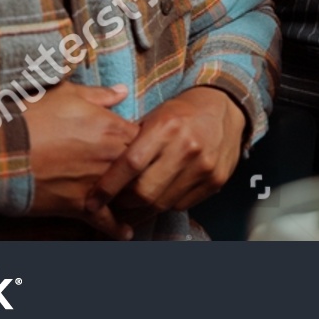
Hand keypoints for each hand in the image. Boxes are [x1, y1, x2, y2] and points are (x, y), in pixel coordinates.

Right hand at [23, 82, 139, 237]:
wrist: (2, 151)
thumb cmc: (32, 118)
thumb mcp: (67, 95)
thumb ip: (100, 95)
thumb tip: (123, 91)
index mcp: (113, 128)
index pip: (145, 136)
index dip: (145, 141)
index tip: (141, 144)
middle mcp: (112, 158)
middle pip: (142, 167)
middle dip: (144, 170)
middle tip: (144, 173)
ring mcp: (99, 184)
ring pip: (128, 194)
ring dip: (134, 197)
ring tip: (139, 202)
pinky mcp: (80, 207)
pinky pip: (105, 222)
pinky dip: (116, 229)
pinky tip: (126, 234)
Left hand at [86, 86, 246, 222]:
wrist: (226, 108)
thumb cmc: (183, 112)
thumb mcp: (154, 116)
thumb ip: (132, 142)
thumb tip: (101, 172)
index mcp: (166, 126)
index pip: (130, 164)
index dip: (108, 187)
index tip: (92, 202)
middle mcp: (187, 146)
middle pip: (145, 192)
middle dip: (123, 204)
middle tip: (112, 206)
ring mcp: (204, 166)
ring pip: (163, 203)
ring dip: (142, 210)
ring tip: (130, 208)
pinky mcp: (216, 180)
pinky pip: (181, 204)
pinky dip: (165, 205)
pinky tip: (158, 198)